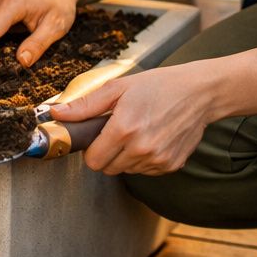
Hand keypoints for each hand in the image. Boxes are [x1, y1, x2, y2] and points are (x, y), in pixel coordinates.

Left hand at [48, 62, 217, 174]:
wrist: (199, 92)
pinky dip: (144, 159)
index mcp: (124, 129)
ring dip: (125, 157)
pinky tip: (152, 138)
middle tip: (116, 133)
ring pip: (127, 170)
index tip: (96, 138)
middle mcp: (141, 148)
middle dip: (106, 154)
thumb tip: (56, 114)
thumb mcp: (118, 87)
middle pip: (108, 169)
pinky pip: (146, 171)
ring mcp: (158, 160)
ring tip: (136, 132)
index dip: (90, 150)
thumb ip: (85, 105)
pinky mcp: (171, 165)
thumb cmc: (158, 86)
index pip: (93, 161)